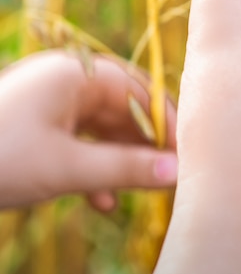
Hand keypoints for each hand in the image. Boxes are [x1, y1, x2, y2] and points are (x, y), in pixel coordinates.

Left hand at [0, 50, 176, 210]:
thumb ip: (125, 168)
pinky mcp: (39, 123)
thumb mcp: (66, 167)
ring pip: (102, 126)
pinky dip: (93, 166)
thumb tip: (176, 173)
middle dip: (145, 143)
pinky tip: (102, 201)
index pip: (138, 90)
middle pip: (123, 107)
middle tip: (170, 175)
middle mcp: (67, 79)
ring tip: (142, 190)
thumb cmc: (0, 158)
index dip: (166, 121)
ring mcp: (52, 101)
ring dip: (120, 159)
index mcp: (76, 73)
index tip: (188, 153)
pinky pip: (79, 139)